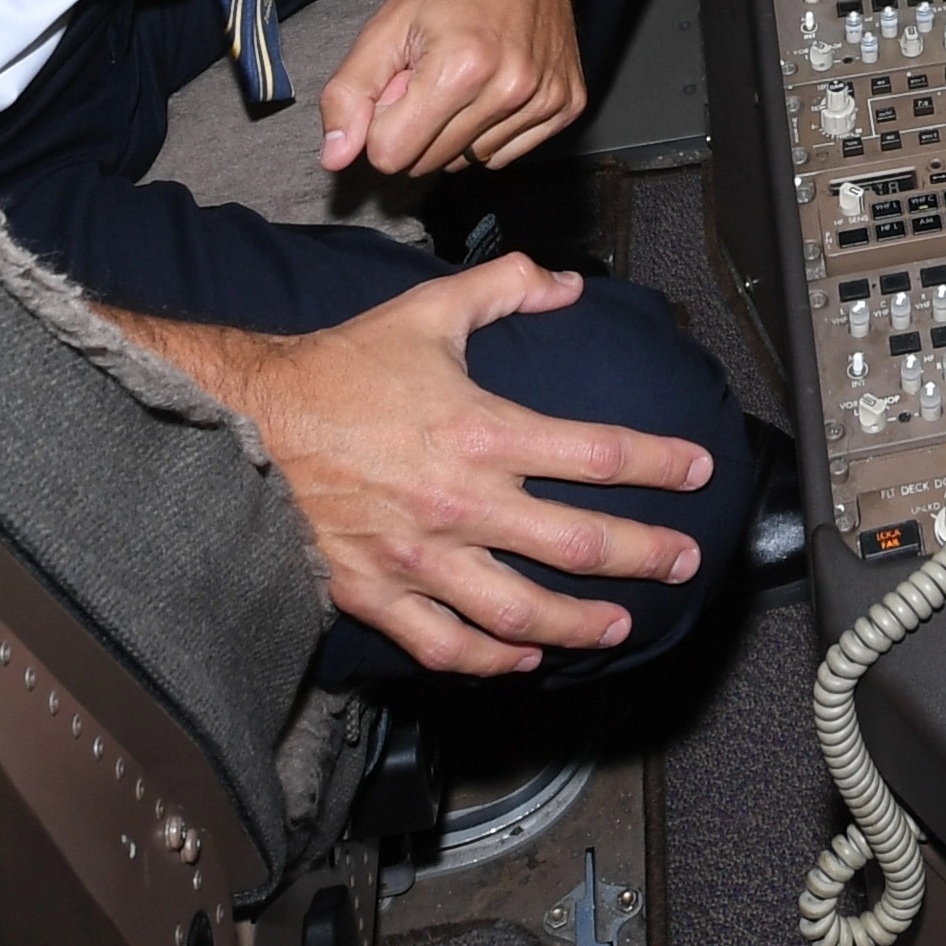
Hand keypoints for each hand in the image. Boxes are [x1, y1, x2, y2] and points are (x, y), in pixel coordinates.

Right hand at [143, 260, 711, 673]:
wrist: (246, 421)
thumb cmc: (339, 367)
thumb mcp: (427, 309)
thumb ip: (505, 288)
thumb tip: (568, 283)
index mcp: (482, 430)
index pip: (599, 453)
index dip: (660, 464)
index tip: (699, 471)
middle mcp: (460, 502)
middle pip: (577, 544)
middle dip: (643, 556)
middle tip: (684, 562)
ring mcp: (420, 558)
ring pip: (520, 613)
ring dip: (579, 624)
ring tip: (618, 626)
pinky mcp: (377, 594)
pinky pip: (444, 646)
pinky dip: (490, 662)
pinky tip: (523, 660)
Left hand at [316, 0, 588, 176]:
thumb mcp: (385, 26)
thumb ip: (349, 93)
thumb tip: (335, 157)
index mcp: (460, 68)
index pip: (392, 154)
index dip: (384, 123)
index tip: (400, 85)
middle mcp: (510, 90)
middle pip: (430, 164)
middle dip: (418, 128)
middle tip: (431, 75)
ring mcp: (545, 100)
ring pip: (470, 163)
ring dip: (456, 132)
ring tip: (466, 77)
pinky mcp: (568, 105)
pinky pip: (507, 155)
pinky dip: (492, 132)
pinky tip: (495, 87)